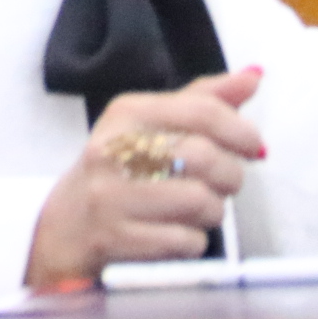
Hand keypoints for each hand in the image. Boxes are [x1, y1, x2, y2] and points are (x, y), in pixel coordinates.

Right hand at [25, 65, 266, 286]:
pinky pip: (184, 241)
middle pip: (206, 157)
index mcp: (127, 112)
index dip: (241, 130)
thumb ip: (202, 102)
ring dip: (213, 212)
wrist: (63, 229)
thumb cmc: (119, 172)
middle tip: (224, 184)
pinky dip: (192, 242)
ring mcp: (110, 196)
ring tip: (198, 210)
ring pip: (200, 201)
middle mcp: (114, 149)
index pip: (202, 111)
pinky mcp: (115, 239)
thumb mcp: (151, 128)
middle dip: (231, 176)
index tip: (253, 147)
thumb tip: (254, 76)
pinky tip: (176, 234)